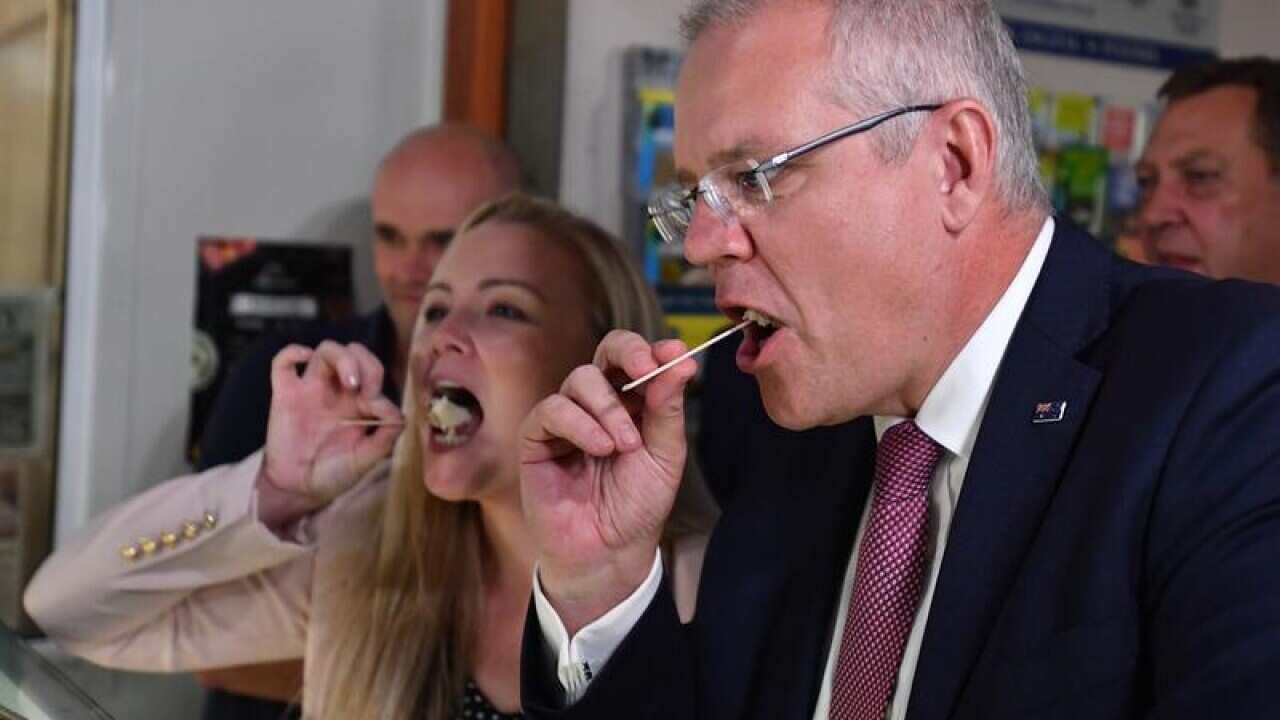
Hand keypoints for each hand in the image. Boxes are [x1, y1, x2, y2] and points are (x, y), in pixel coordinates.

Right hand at [256, 341, 401, 527]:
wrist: (299, 489)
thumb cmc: (334, 473)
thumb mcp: (366, 460)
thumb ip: (385, 438)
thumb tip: (396, 414)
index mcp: (359, 402)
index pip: (375, 375)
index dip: (380, 386)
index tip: (376, 408)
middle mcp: (337, 390)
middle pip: (354, 352)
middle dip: (365, 362)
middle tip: (365, 388)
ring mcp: (311, 389)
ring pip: (326, 350)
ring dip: (341, 357)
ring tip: (350, 381)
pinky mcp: (285, 395)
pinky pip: (282, 363)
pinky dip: (291, 352)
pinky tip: (304, 357)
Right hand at [520, 331, 695, 633]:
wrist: (609, 551)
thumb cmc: (637, 505)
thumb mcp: (664, 456)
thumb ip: (668, 409)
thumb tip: (680, 361)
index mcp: (633, 402)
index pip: (637, 357)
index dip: (653, 349)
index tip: (673, 354)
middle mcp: (598, 403)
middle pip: (606, 351)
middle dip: (628, 353)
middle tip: (645, 369)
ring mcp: (566, 418)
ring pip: (580, 379)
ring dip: (607, 406)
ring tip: (624, 445)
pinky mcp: (537, 438)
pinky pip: (553, 409)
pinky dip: (579, 423)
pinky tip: (599, 448)